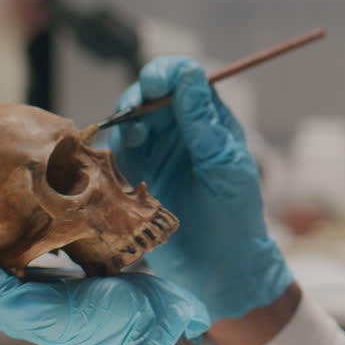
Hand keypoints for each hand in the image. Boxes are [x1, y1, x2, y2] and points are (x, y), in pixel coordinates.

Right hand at [108, 57, 291, 322]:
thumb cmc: (234, 217)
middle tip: (132, 113)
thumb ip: (203, 122)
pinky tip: (116, 159)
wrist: (220, 270)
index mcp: (209, 120)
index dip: (168, 74)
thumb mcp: (223, 166)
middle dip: (138, 97)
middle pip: (149, 95)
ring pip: (128, 121)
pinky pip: (112, 152)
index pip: (185, 79)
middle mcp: (179, 130)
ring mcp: (154, 152)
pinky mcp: (132, 177)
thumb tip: (188, 74)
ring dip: (124, 123)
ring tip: (131, 140)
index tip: (155, 84)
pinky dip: (109, 149)